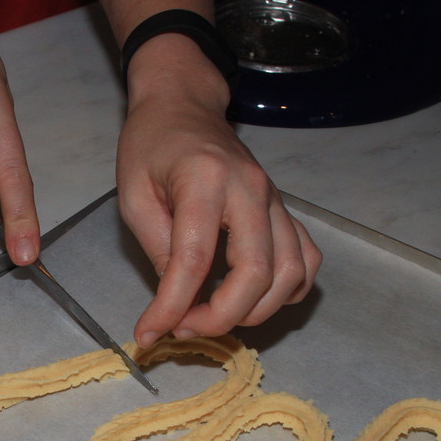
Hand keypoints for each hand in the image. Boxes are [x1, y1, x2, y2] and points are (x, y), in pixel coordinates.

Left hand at [117, 47, 320, 346]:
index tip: (150, 333)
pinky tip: (252, 298)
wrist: (182, 107)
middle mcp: (251, 189)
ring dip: (255, 310)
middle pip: (256, 272)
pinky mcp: (285, 210)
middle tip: (184, 328)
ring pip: (291, 272)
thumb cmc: (151, 147)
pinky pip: (306, 260)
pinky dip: (286, 290)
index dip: (172, 306)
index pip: (195, 260)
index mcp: (205, 180)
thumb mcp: (134, 196)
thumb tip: (175, 303)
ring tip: (213, 317)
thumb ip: (158, 249)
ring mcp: (276, 200)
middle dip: (221, 316)